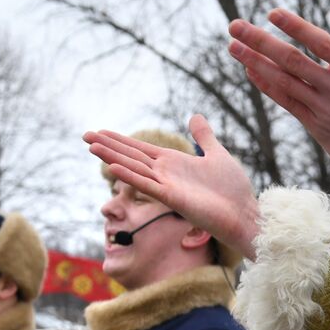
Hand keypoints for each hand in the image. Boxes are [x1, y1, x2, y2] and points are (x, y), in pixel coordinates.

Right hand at [84, 116, 260, 258]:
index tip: (99, 131)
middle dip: (108, 146)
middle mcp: (166, 174)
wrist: (244, 212)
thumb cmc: (233, 189)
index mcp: (174, 163)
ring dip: (112, 158)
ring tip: (91, 146)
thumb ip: (204, 136)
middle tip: (84, 135)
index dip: (120, 140)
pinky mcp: (173, 199)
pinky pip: (147, 185)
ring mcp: (167, 186)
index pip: (140, 149)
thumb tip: (195, 116)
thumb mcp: (217, 154)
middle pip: (131, 156)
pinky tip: (113, 168)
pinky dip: (130, 176)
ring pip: (134, 169)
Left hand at [227, 0, 329, 233]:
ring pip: (284, 82)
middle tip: (234, 25)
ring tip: (232, 45)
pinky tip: (252, 72)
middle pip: (292, 60)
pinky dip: (269, 87)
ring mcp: (326, 110)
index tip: (272, 13)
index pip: (320, 43)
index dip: (295, 27)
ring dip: (255, 62)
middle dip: (259, 41)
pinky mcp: (320, 130)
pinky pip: (288, 104)